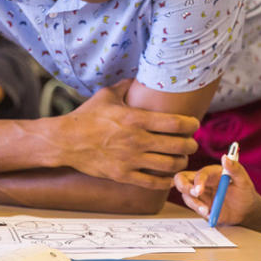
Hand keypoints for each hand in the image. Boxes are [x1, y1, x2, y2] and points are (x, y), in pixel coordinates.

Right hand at [53, 79, 199, 189]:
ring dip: (180, 162)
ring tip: (181, 158)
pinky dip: (165, 181)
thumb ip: (126, 86)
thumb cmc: (86, 116)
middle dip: (190, 144)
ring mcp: (130, 160)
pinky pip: (152, 182)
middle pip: (177, 145)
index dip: (191, 124)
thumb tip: (137, 78)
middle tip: (191, 142)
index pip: (174, 123)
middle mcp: (136, 140)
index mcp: (135, 119)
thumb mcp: (106, 95)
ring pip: (168, 165)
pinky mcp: (122, 175)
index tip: (194, 124)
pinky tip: (168, 176)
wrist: (65, 141)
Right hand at [174, 157, 258, 225]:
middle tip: (194, 195)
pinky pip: (192, 207)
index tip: (199, 191)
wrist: (246, 211)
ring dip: (193, 203)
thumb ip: (235, 169)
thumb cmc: (244, 192)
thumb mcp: (244, 181)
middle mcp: (202, 181)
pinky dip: (198, 211)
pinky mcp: (200, 205)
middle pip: (181, 179)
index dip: (198, 181)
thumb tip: (226, 157)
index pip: (199, 174)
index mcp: (212, 172)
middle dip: (183, 186)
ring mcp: (200, 194)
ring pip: (185, 195)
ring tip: (206, 211)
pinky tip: (210, 214)